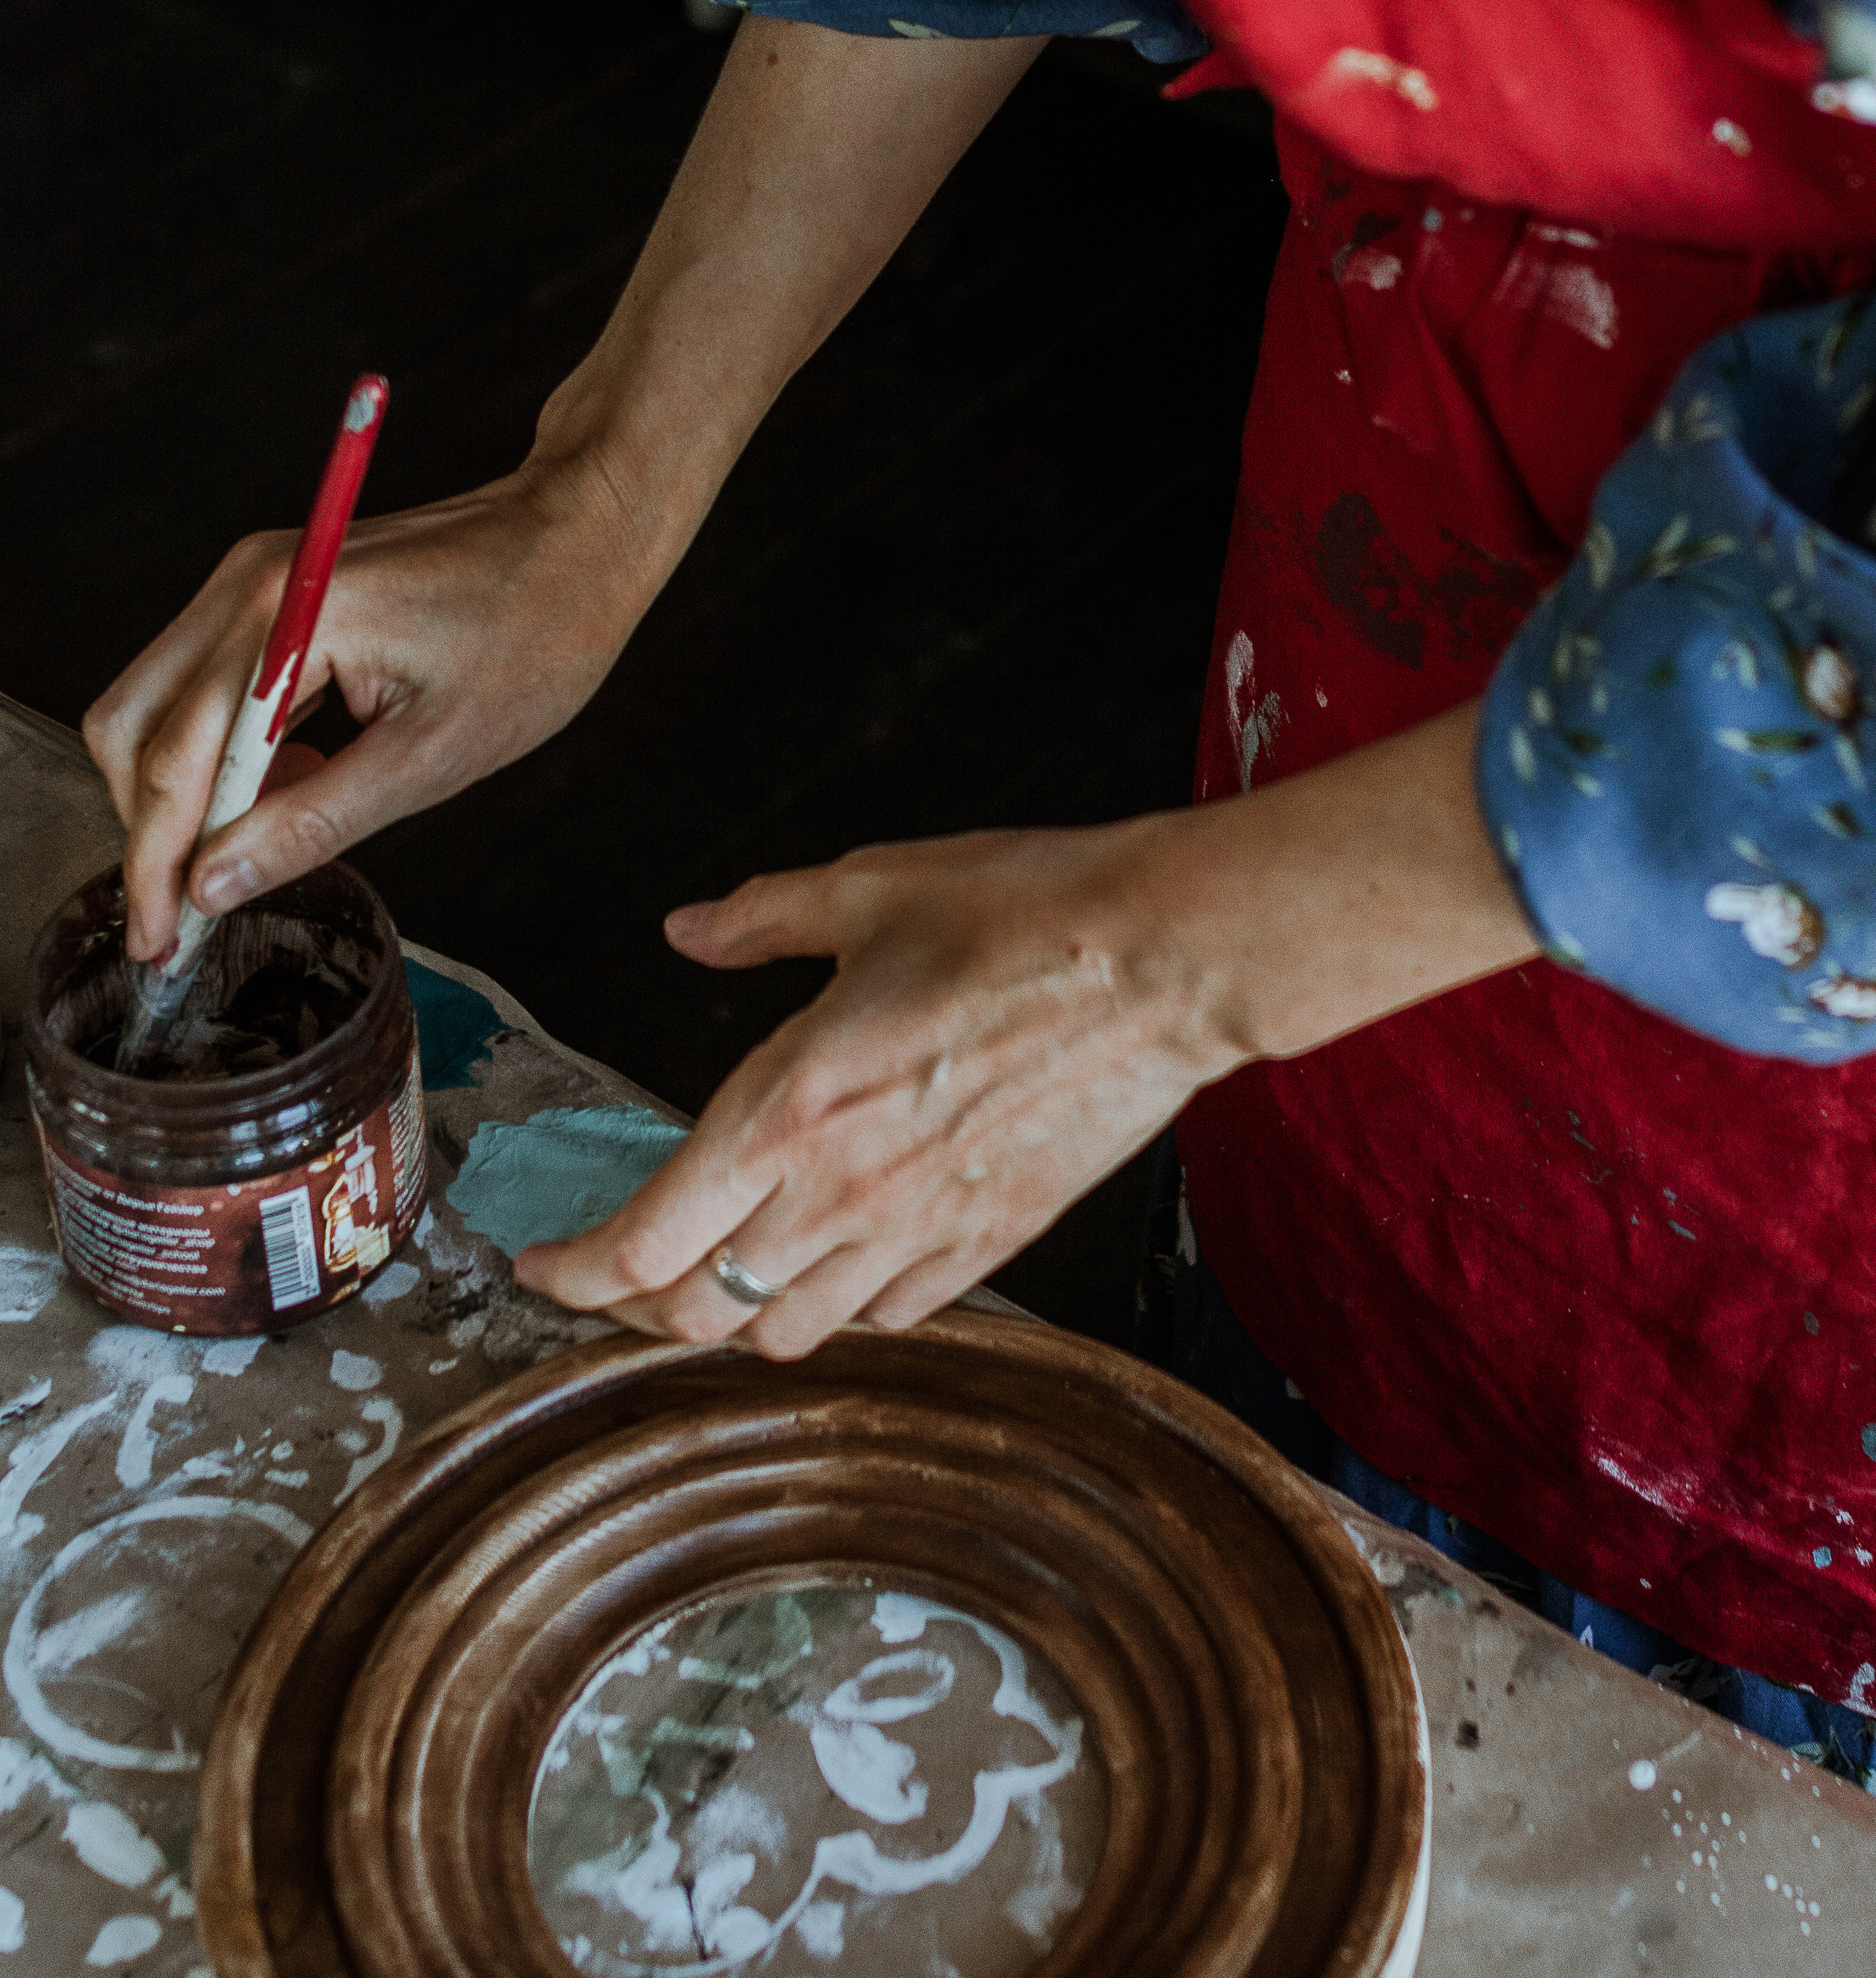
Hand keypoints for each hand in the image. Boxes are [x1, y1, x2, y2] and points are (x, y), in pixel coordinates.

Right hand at [84, 456, 633, 960]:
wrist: (578, 536)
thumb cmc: (533, 635)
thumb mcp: (436, 754)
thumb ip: (314, 821)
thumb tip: (214, 884)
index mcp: (284, 618)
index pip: (175, 758)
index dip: (153, 863)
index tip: (155, 943)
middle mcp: (246, 586)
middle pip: (133, 724)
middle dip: (150, 827)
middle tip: (191, 914)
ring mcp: (254, 581)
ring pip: (160, 704)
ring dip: (188, 790)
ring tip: (264, 845)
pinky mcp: (273, 591)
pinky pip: (210, 683)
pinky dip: (226, 750)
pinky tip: (298, 779)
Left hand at [513, 703, 1535, 1356]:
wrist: (1163, 959)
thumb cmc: (1018, 912)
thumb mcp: (868, 887)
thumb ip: (762, 919)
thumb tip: (688, 929)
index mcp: (786, 1107)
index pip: (642, 1245)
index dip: (571, 1273)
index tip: (540, 1263)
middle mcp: (838, 1193)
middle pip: (695, 1313)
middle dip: (636, 1303)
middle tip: (619, 1262)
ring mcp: (919, 1231)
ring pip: (785, 1336)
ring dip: (733, 1315)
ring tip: (719, 1267)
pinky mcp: (990, 1244)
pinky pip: (886, 1315)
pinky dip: (837, 1304)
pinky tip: (833, 1254)